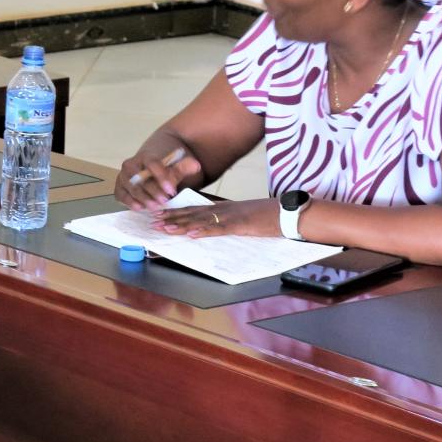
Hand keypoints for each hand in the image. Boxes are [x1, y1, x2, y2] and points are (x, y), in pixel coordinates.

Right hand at [115, 145, 203, 209]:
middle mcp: (132, 164)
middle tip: (165, 202)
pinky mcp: (121, 186)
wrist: (156, 163)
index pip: (152, 164)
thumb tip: (195, 165)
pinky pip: (121, 194)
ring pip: (130, 187)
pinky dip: (128, 201)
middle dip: (152, 191)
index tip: (171, 190)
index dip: (161, 177)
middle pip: (140, 178)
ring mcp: (124, 175)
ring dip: (142, 198)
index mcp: (147, 155)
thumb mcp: (180, 165)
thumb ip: (185, 167)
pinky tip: (139, 208)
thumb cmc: (169, 165)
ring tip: (154, 208)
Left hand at [151, 198, 281, 238]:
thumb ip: (229, 220)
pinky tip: (191, 233)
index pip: (195, 210)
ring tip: (165, 227)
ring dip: (182, 224)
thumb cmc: (269, 217)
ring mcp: (231, 216)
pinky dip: (203, 230)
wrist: (288, 212)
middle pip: (193, 213)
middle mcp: (224, 209)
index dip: (177, 212)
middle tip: (153, 221)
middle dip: (172, 217)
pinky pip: (218, 228)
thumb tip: (214, 226)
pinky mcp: (240, 225)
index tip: (161, 214)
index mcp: (224, 208)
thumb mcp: (245, 218)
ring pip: (201, 220)